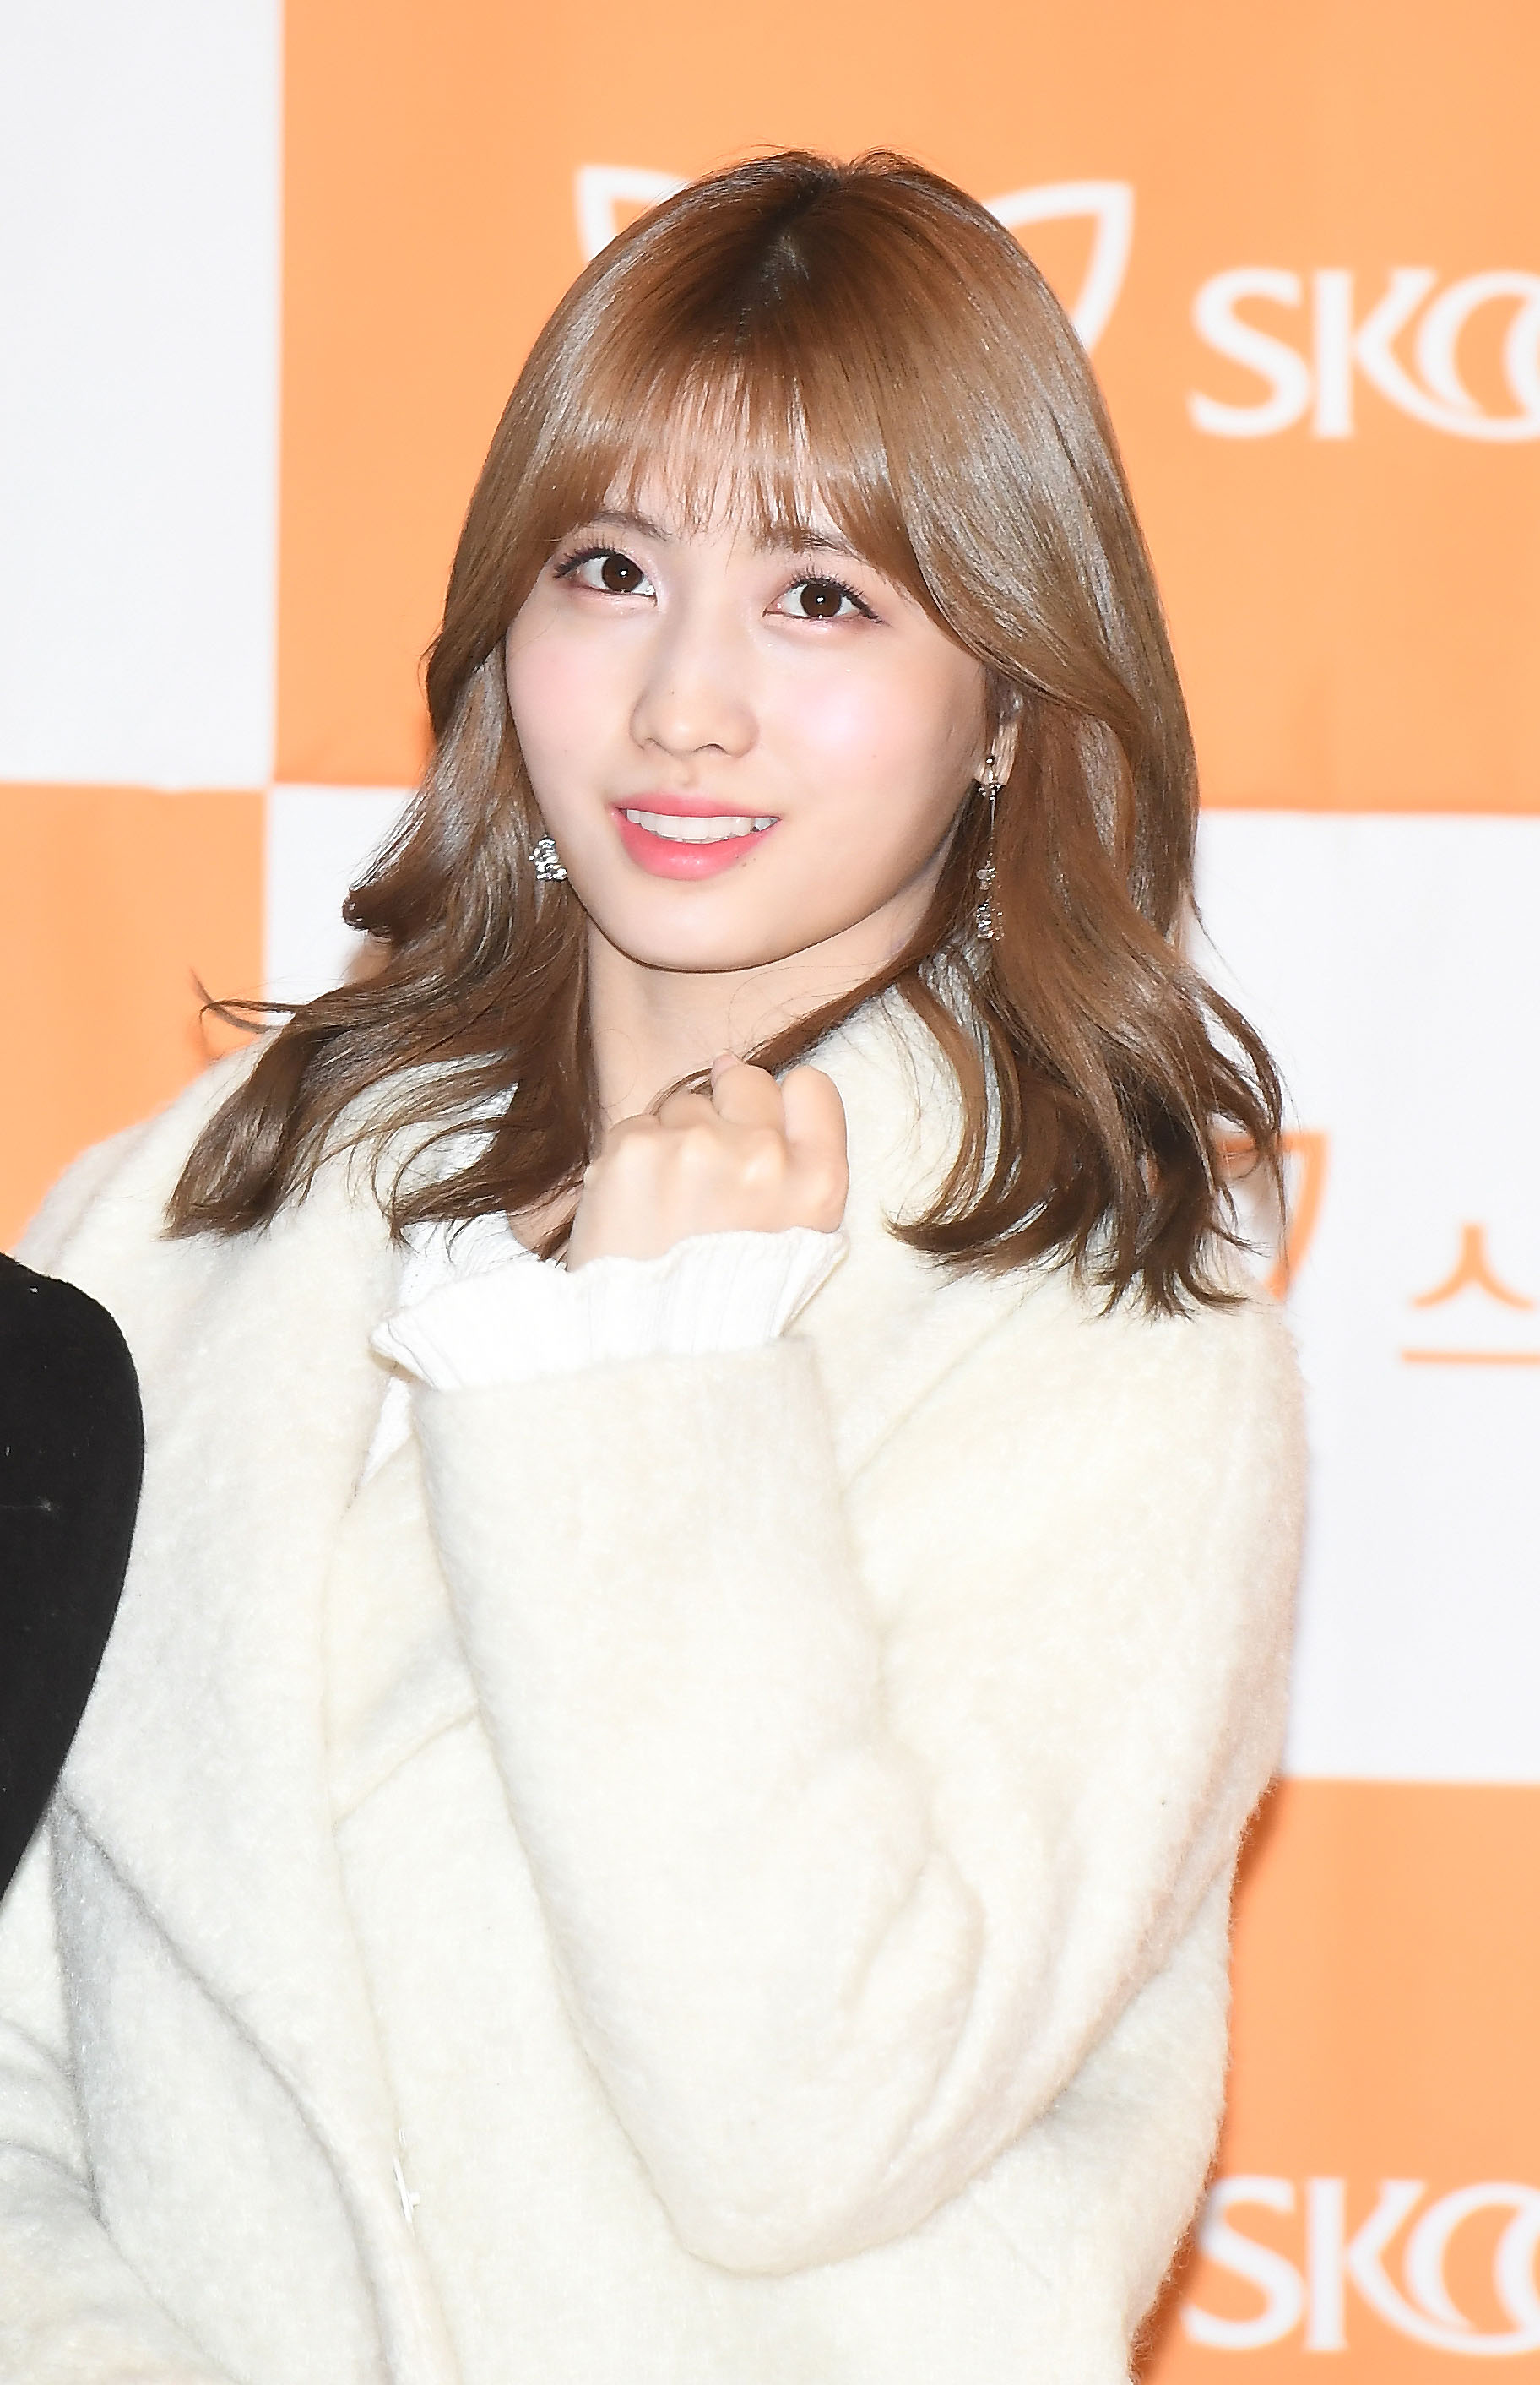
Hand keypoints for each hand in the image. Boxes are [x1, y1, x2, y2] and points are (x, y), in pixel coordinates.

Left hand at [566, 1058, 848, 1268]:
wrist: (656, 1348)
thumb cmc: (728, 1294)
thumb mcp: (799, 1236)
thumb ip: (795, 1156)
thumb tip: (734, 1065)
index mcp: (817, 1184)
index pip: (811, 1088)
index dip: (781, 1108)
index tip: (760, 1138)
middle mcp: (764, 1158)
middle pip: (746, 1081)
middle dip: (726, 1115)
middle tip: (706, 1181)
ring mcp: (697, 1148)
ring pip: (685, 1103)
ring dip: (676, 1142)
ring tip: (670, 1208)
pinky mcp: (636, 1150)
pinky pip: (637, 1125)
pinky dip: (633, 1160)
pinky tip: (637, 1208)